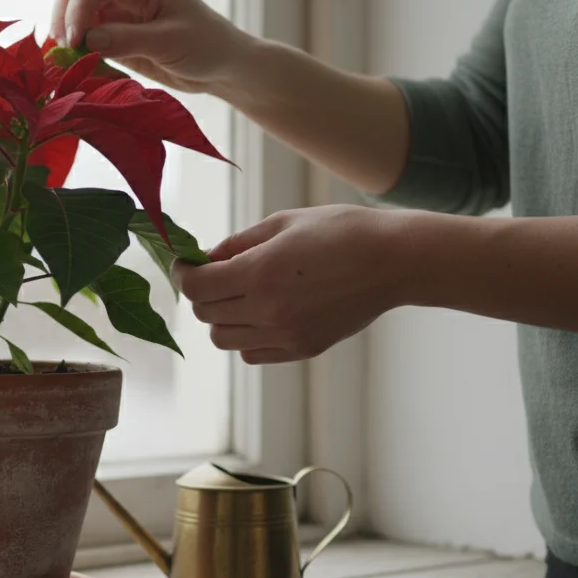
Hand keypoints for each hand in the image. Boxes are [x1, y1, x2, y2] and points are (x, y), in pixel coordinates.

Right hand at [49, 0, 248, 93]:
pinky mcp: (113, 35)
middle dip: (63, 18)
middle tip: (63, 52)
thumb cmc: (206, 46)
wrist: (221, 66)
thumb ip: (127, 39)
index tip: (73, 42)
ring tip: (67, 62)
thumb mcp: (169, 42)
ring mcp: (116, 12)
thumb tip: (87, 40)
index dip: (76, 9)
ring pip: (73, 14)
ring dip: (65, 35)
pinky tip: (75, 67)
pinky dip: (75, 52)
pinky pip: (83, 39)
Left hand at [173, 206, 411, 363]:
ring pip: (223, 339)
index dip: (183, 274)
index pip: (196, 287)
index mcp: (260, 272)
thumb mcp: (283, 223)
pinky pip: (251, 353)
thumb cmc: (341, 232)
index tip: (185, 263)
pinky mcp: (302, 349)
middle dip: (202, 292)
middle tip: (214, 274)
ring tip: (240, 295)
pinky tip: (261, 314)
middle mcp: (269, 310)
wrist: (394, 261)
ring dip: (221, 317)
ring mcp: (286, 335)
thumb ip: (237, 244)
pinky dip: (246, 337)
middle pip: (205, 314)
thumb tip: (202, 259)